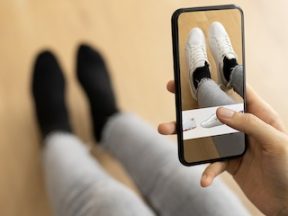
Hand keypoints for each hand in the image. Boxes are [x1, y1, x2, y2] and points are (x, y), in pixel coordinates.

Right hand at [158, 80, 287, 215]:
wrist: (287, 202)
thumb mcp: (276, 141)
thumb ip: (250, 124)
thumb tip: (220, 112)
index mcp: (258, 115)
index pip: (238, 91)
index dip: (220, 79)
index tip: (200, 72)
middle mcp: (243, 126)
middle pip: (214, 109)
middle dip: (192, 101)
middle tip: (173, 91)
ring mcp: (233, 144)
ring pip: (206, 135)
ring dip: (186, 134)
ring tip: (164, 129)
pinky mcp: (228, 162)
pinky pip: (212, 163)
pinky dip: (207, 170)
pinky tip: (204, 179)